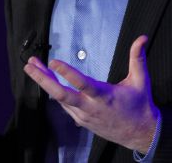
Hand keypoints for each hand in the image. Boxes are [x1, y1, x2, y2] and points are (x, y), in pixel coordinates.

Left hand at [23, 35, 159, 151]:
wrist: (140, 133)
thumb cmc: (140, 105)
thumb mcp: (141, 80)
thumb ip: (138, 58)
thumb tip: (142, 37)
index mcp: (104, 96)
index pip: (82, 83)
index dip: (66, 72)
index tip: (53, 61)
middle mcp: (90, 107)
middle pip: (60, 95)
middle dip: (43, 79)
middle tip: (30, 66)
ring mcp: (84, 116)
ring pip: (59, 100)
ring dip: (45, 83)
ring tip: (33, 67)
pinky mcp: (81, 121)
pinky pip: (64, 105)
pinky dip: (54, 93)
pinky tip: (47, 81)